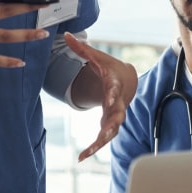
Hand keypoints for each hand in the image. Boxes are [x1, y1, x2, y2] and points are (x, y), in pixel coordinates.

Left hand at [64, 32, 135, 160]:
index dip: (113, 96)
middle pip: (117, 116)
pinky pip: (103, 138)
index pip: (115, 90)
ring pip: (110, 133)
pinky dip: (94, 148)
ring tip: (85, 154)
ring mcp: (115, 116)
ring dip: (99, 144)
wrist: (126, 80)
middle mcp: (118, 103)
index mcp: (114, 85)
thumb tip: (66, 35)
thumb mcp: (97, 57)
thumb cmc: (109, 68)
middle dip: (111, 126)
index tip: (110, 101)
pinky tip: (81, 157)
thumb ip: (81, 48)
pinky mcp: (110, 125)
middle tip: (104, 135)